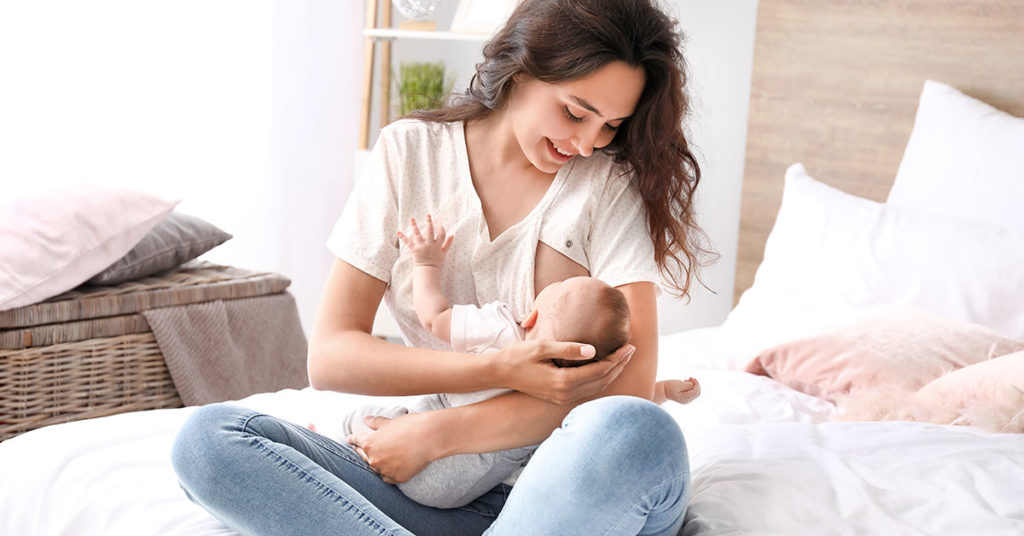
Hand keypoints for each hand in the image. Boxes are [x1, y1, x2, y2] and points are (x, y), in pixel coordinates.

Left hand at [347, 412, 437, 483]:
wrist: (429, 438)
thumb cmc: (410, 425)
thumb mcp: (390, 422)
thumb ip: (376, 423)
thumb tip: (366, 419)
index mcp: (369, 443)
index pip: (356, 441)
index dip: (352, 439)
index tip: (349, 440)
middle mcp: (374, 459)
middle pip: (364, 457)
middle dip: (362, 452)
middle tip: (360, 449)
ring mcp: (385, 470)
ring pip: (376, 468)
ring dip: (376, 463)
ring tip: (378, 459)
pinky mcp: (397, 478)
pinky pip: (388, 477)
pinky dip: (387, 473)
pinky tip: (389, 469)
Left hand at [396, 214, 452, 266]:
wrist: (427, 269)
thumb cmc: (436, 261)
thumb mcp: (444, 252)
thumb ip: (448, 243)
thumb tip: (453, 235)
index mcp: (437, 245)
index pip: (441, 234)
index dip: (441, 228)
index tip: (439, 224)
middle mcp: (429, 244)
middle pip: (430, 231)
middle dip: (429, 222)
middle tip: (428, 215)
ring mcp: (421, 246)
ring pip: (417, 234)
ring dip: (414, 225)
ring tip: (412, 218)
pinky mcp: (414, 249)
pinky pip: (408, 242)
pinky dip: (403, 237)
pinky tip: (398, 232)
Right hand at [493, 340, 634, 404]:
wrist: (499, 373)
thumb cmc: (519, 356)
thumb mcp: (542, 347)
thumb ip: (568, 348)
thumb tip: (593, 349)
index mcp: (563, 381)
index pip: (600, 370)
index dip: (617, 358)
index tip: (629, 345)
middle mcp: (565, 394)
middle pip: (602, 381)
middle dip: (620, 366)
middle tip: (632, 350)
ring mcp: (562, 398)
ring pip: (596, 389)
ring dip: (612, 374)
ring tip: (623, 358)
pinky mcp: (559, 398)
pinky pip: (587, 391)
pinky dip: (600, 380)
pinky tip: (605, 370)